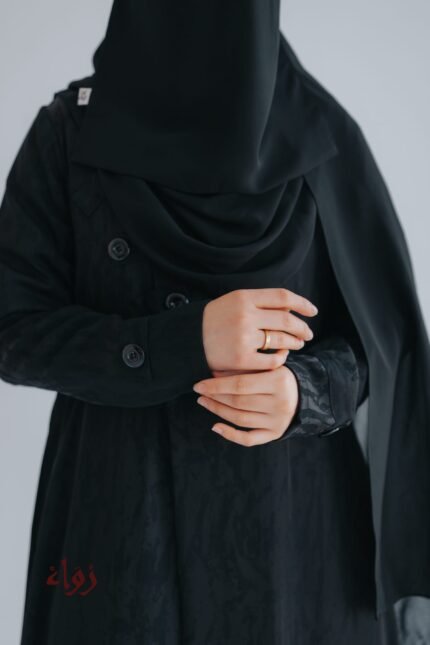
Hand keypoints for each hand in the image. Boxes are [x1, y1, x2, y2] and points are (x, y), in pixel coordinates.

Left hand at [193, 365, 299, 445]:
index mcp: (278, 381)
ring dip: (218, 411)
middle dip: (215, 397)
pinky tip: (216, 426)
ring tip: (205, 402)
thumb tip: (213, 375)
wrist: (304, 394)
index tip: (199, 385)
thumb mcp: (266, 367)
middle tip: (200, 393)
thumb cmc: (279, 377)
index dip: (216, 386)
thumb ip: (243, 370)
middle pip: (239, 402)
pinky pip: (249, 439)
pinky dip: (231, 435)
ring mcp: (278, 421)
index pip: (240, 384)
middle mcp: (280, 403)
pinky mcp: (275, 434)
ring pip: (240, 418)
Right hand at [202, 288, 316, 372]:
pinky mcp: (241, 359)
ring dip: (294, 342)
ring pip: (281, 339)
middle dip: (302, 327)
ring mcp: (243, 337)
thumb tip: (292, 309)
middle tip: (308, 333)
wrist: (189, 340)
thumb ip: (260, 302)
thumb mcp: (234, 301)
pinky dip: (281, 358)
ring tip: (298, 343)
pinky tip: (283, 356)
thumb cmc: (215, 320)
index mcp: (244, 297)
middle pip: (286, 320)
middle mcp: (245, 315)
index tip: (312, 311)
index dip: (302, 303)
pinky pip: (271, 359)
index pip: (283, 297)